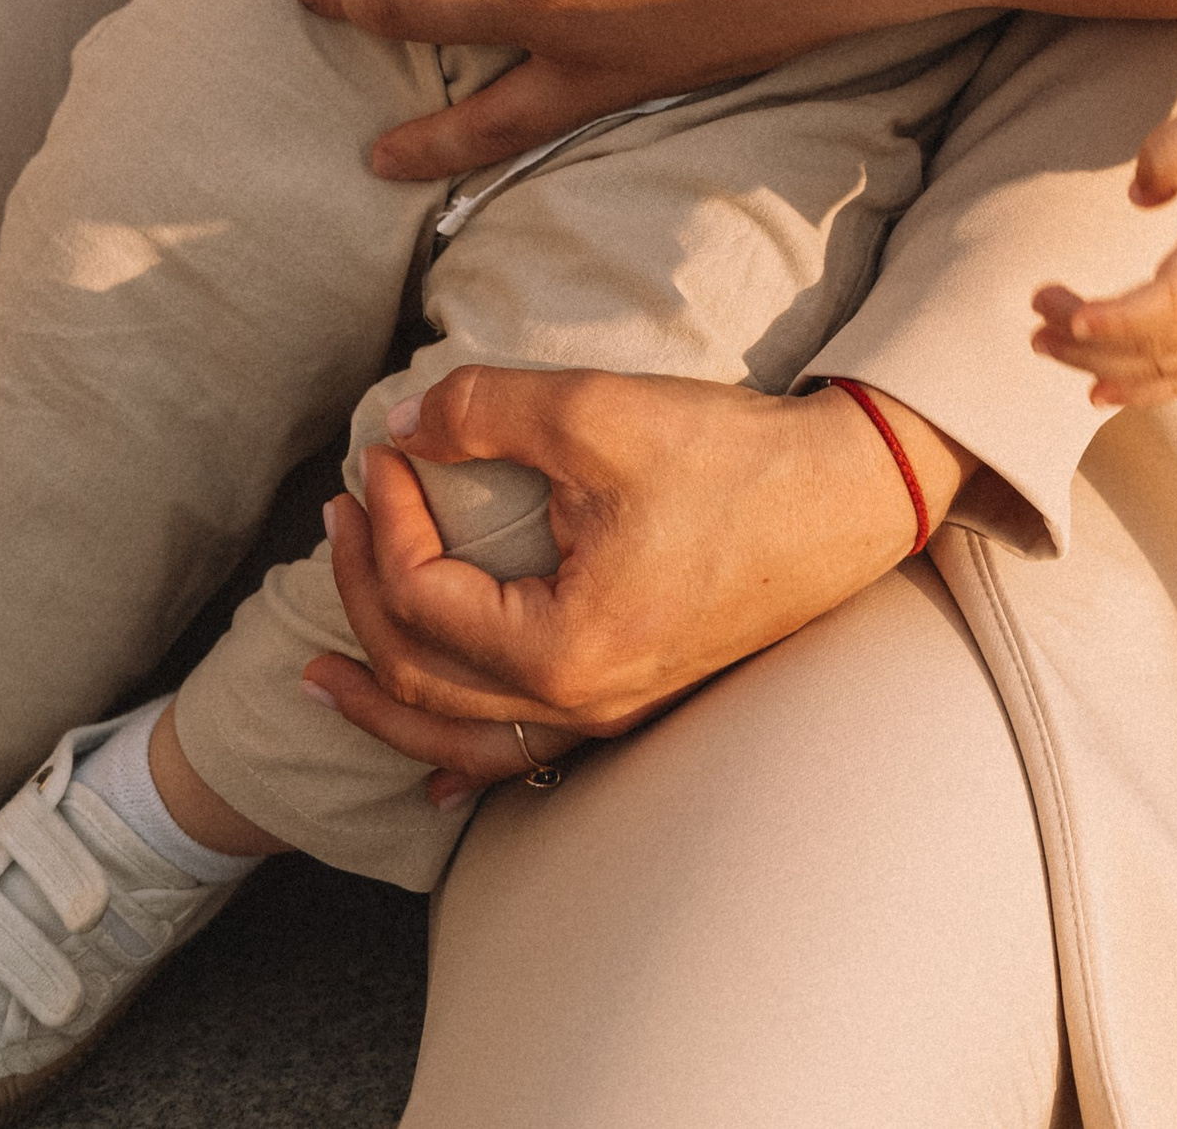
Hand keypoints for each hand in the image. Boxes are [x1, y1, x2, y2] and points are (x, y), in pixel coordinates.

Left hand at [305, 366, 965, 804]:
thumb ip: (488, 411)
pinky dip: (462, 756)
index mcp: (562, 646)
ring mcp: (613, 710)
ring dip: (386, 704)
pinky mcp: (640, 694)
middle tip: (337, 524)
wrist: (850, 491)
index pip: (425, 596)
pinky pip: (525, 754)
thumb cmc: (731, 457)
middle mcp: (581, 701)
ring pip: (464, 740)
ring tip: (326, 677)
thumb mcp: (597, 412)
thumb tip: (408, 423)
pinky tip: (436, 766)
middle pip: (425, 682)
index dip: (385, 521)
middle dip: (361, 600)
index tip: (383, 453)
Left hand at [1030, 92, 1176, 407]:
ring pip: (1171, 368)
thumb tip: (1137, 196)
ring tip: (1046, 343)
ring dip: (1103, 366)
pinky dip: (1146, 391)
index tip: (1070, 314)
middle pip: (1160, 342)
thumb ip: (1175, 150)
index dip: (1120, 318)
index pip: (1176, 301)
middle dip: (1088, 340)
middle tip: (1035, 313)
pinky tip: (1100, 393)